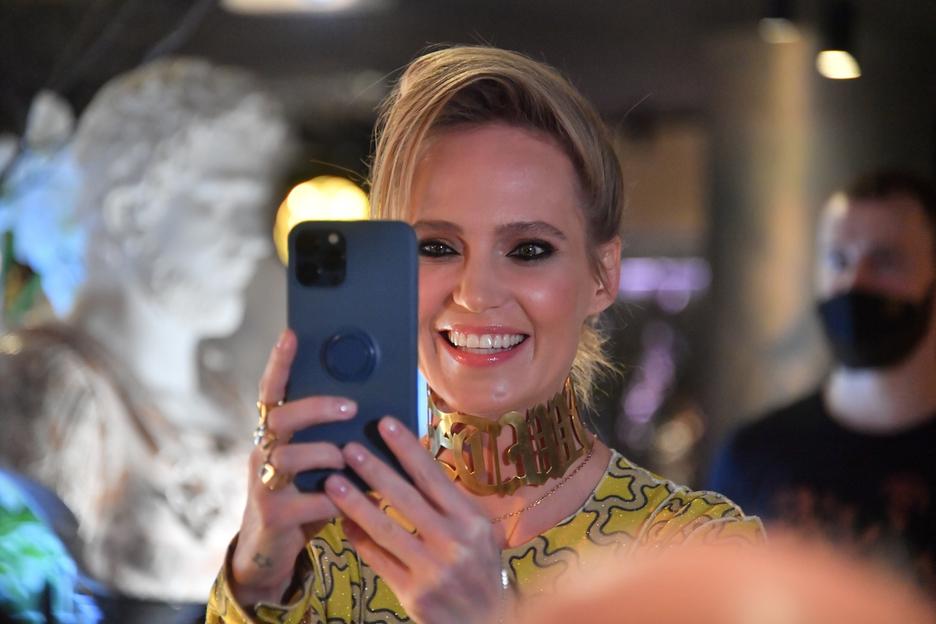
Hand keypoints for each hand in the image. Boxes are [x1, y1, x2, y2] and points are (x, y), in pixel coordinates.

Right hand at [230, 329, 355, 604]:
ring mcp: (262, 484)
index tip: (292, 335)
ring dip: (327, 455)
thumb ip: (332, 440)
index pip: (271, 392)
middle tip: (351, 406)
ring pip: (290, 458)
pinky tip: (350, 500)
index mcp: (273, 436)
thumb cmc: (302, 496)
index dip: (279, 363)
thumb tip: (375, 415)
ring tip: (349, 460)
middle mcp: (261, 453)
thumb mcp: (314, 465)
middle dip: (317, 408)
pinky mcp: (272, 514)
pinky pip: (308, 500)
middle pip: (281, 420)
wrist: (270, 550)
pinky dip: (334, 499)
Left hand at [324, 417, 507, 623]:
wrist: (490, 620)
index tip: (385, 424)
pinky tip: (343, 522)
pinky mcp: (414, 594)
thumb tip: (413, 462)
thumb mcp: (478, 531)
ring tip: (333, 482)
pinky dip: (359, 539)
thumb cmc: (481, 568)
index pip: (434, 476)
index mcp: (471, 520)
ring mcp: (433, 570)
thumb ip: (448, 503)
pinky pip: (379, 560)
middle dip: (375, 470)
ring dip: (356, 503)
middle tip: (349, 448)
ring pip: (386, 529)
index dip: (408, 448)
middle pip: (406, 499)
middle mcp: (455, 542)